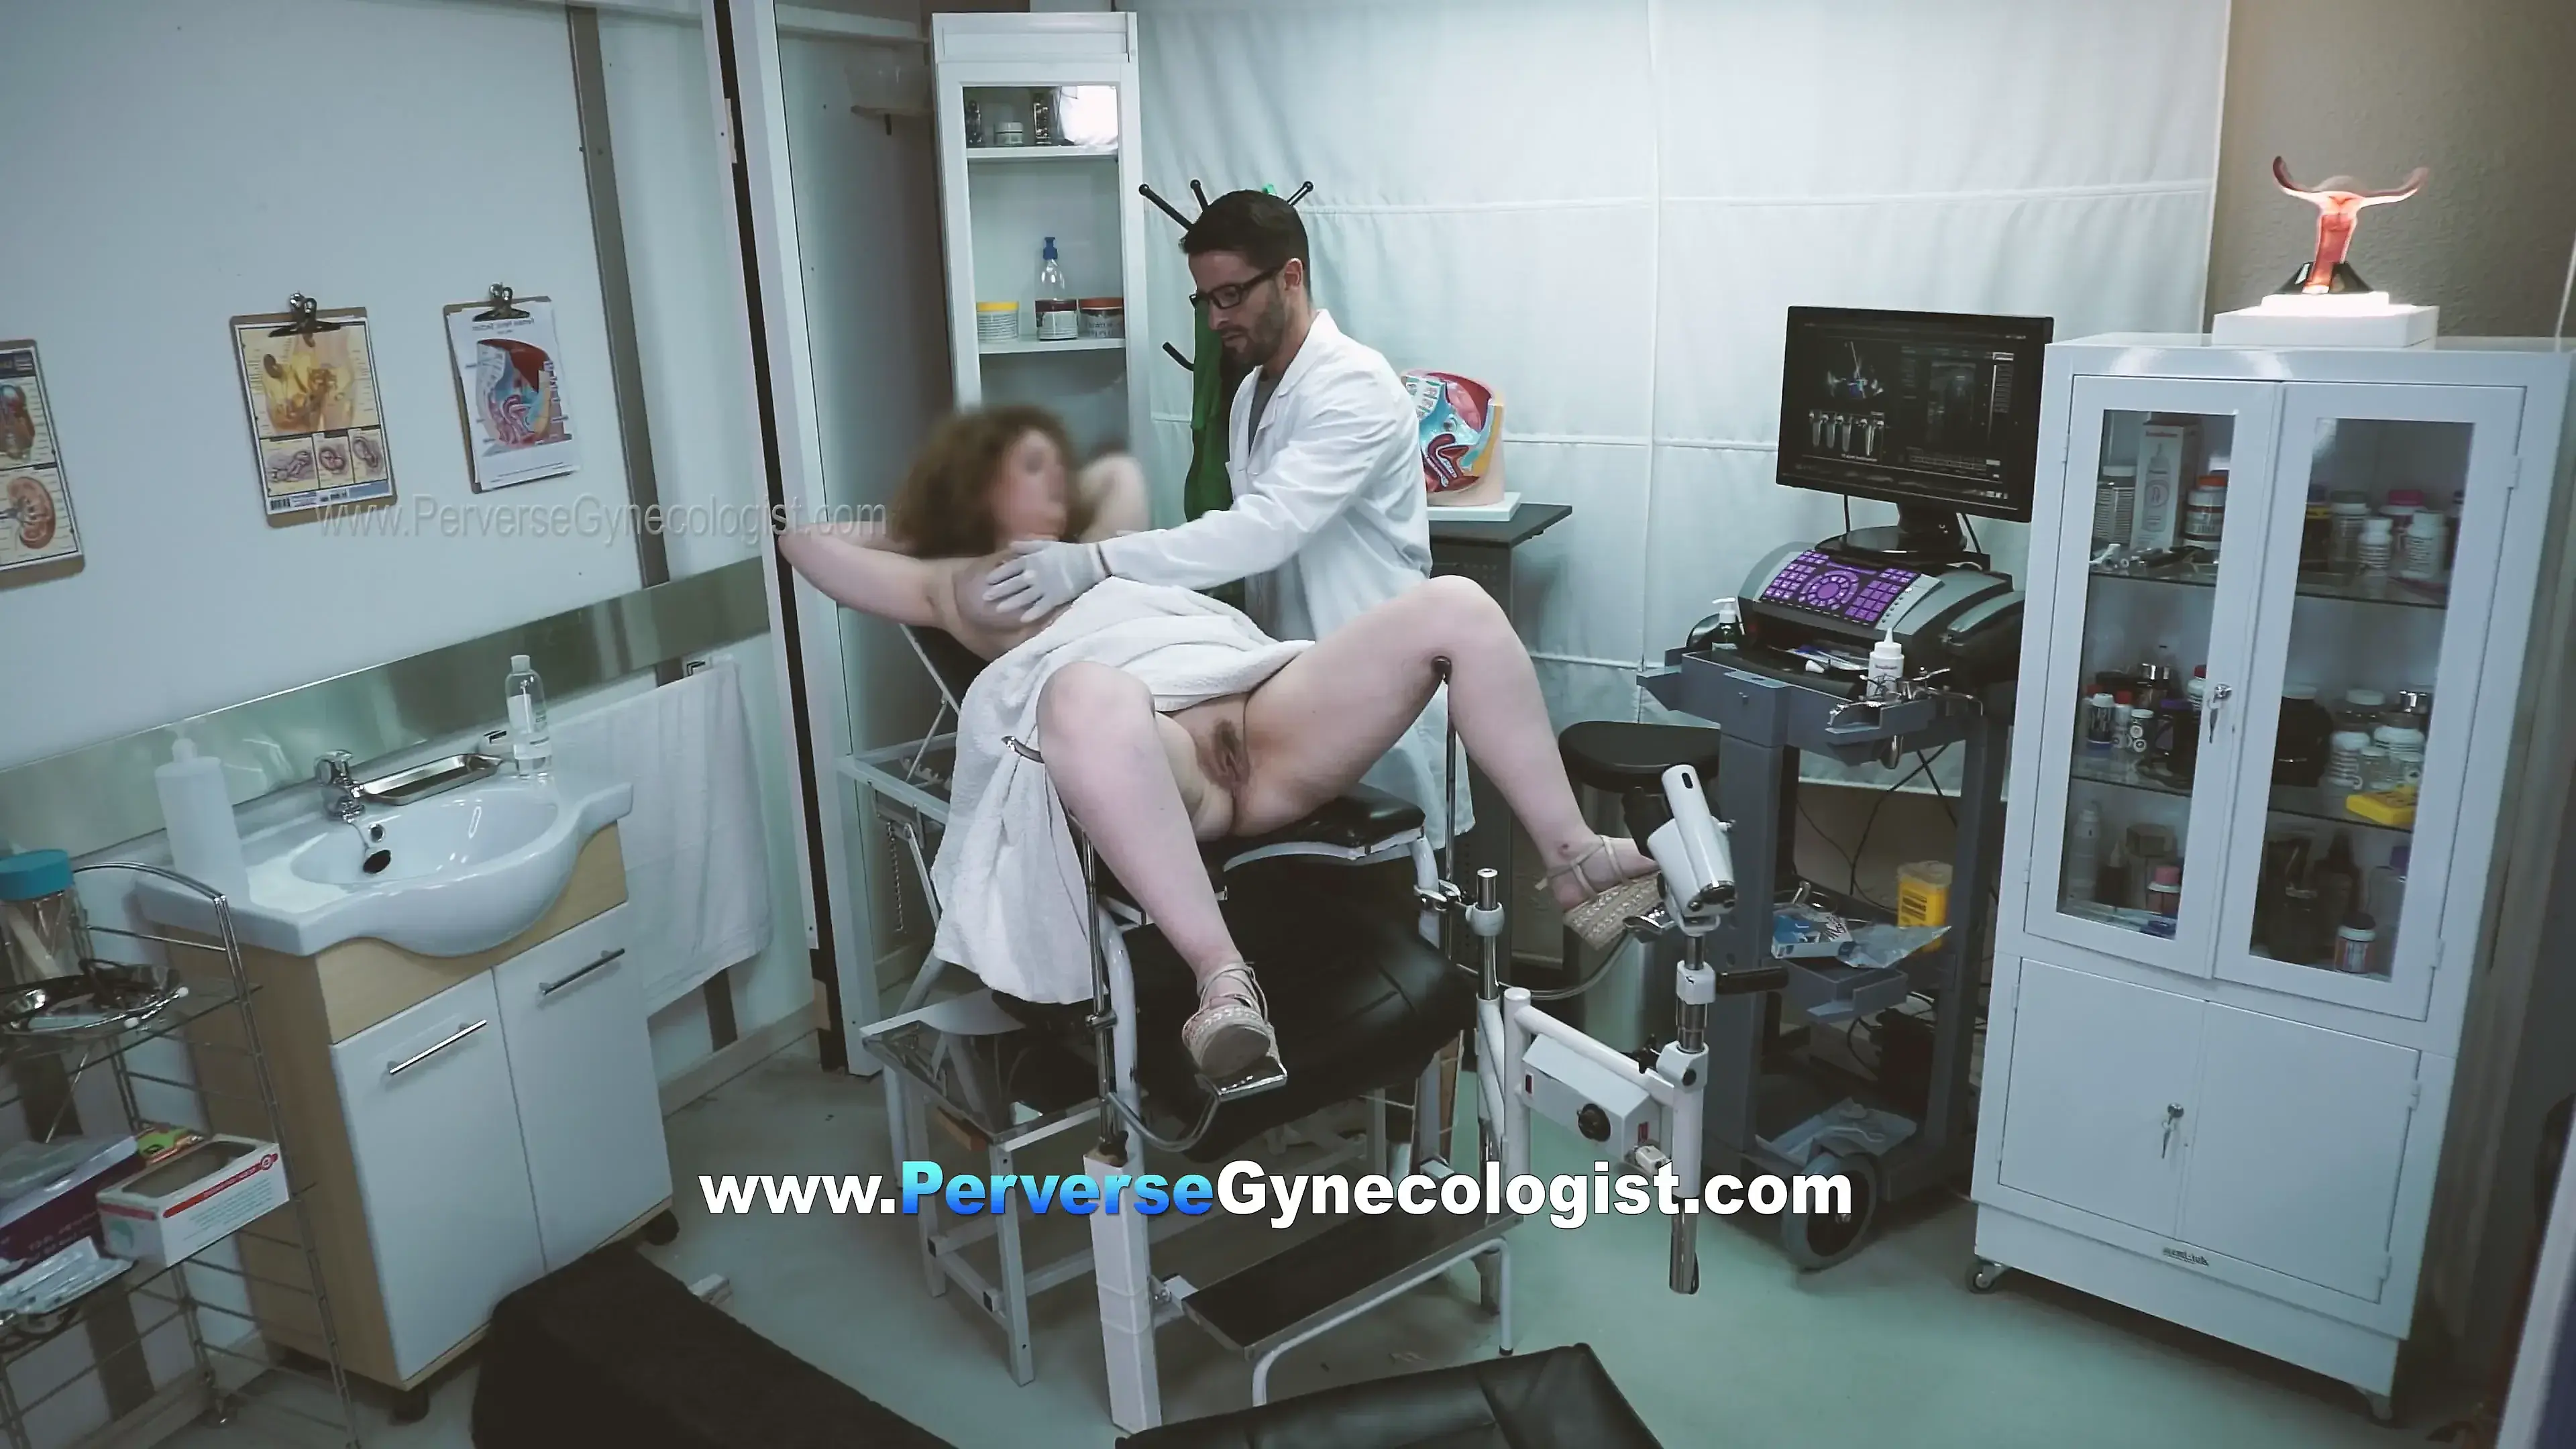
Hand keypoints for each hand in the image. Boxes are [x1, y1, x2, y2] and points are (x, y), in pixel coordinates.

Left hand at [982, 539, 1107, 620]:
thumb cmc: (1068, 552)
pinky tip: (1022, 619)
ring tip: (997, 609)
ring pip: (1023, 597)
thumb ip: (1027, 545)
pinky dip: (1031, 613)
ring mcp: (1044, 588)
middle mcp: (1034, 575)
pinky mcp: (1055, 598)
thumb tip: (1009, 545)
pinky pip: (1041, 608)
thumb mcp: (1046, 544)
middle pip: (1012, 584)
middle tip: (984, 597)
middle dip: (998, 591)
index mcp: (1032, 561)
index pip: (1009, 569)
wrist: (1090, 562)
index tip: (987, 581)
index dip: (997, 575)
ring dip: (1009, 603)